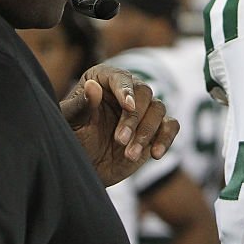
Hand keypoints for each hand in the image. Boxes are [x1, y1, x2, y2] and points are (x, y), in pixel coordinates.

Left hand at [60, 64, 179, 185]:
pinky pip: (171, 126)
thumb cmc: (75, 139)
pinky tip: (155, 154)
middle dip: (134, 118)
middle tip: (120, 140)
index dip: (126, 90)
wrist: (87, 165)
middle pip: (144, 93)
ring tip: (130, 155)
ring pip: (158, 109)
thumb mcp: (72, 123)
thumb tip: (92, 87)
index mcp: (105, 80)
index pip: (121, 78)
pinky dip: (166, 138)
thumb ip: (81, 106)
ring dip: (146, 133)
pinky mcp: (156, 128)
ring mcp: (144, 109)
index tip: (128, 106)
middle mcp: (127, 90)